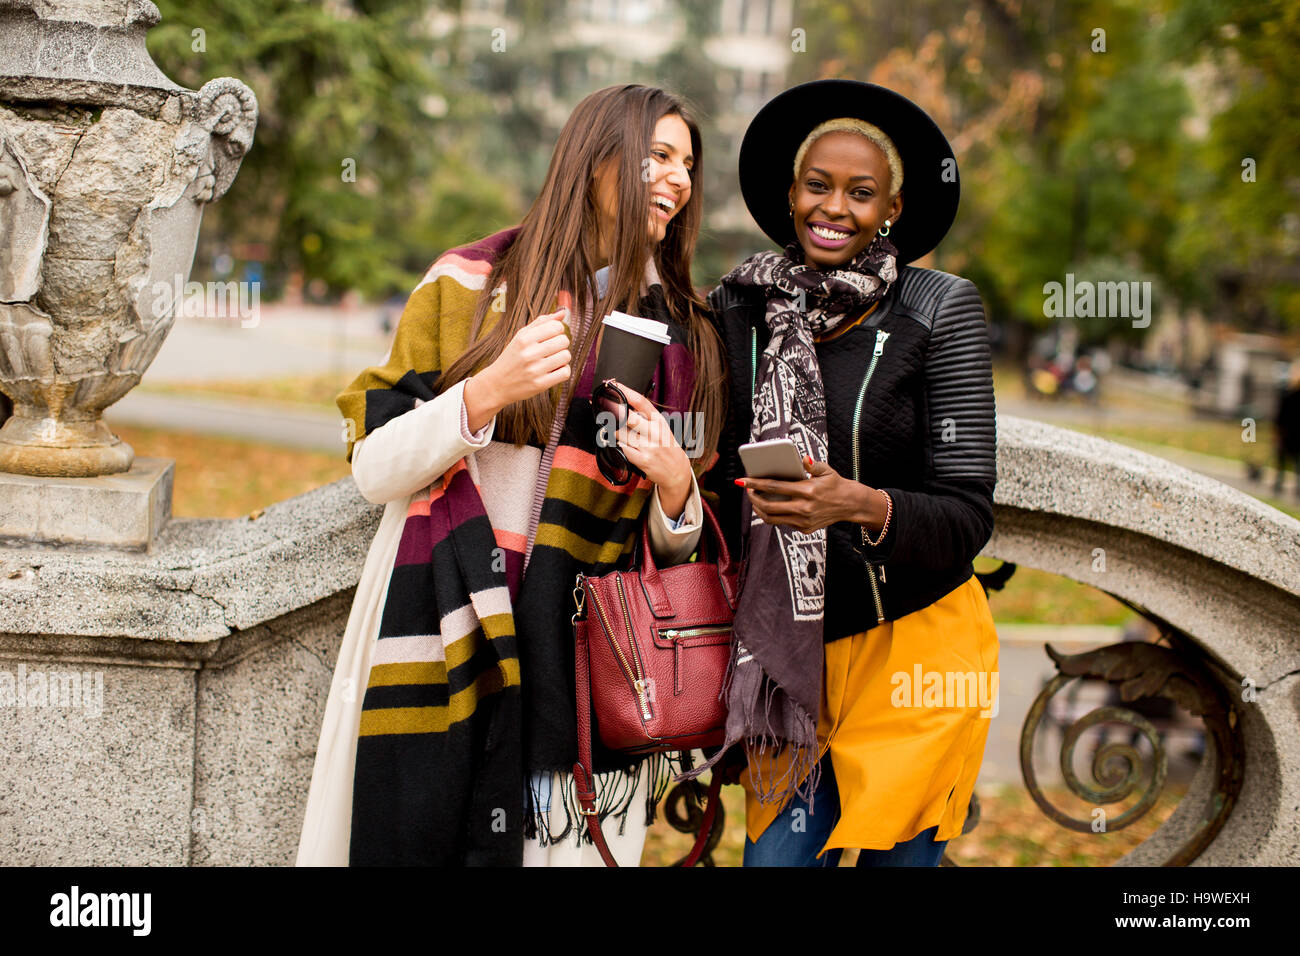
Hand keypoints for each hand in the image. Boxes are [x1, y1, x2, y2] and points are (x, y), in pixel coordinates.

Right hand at [464, 306, 570, 430]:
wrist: (497, 384)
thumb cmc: (512, 357)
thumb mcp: (521, 336)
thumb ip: (542, 322)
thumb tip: (563, 312)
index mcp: (524, 338)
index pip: (556, 327)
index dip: (558, 330)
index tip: (551, 336)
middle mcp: (529, 353)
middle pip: (564, 341)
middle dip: (561, 344)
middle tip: (552, 349)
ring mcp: (535, 370)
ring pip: (566, 356)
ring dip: (562, 358)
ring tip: (552, 360)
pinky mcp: (540, 384)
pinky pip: (565, 373)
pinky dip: (562, 371)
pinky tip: (553, 371)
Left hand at [612, 381, 692, 514]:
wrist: (677, 471)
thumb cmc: (666, 446)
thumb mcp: (661, 427)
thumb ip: (645, 416)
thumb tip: (624, 403)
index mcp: (658, 420)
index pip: (640, 401)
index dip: (625, 391)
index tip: (613, 385)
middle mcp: (654, 431)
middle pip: (628, 417)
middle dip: (612, 411)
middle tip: (602, 407)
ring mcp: (648, 446)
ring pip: (621, 433)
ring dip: (613, 431)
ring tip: (613, 430)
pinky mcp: (643, 460)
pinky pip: (623, 449)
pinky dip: (619, 445)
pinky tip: (621, 444)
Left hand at [740, 458, 883, 533]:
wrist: (850, 504)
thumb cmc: (835, 484)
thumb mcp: (826, 471)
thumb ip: (813, 464)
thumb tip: (802, 458)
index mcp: (807, 491)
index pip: (774, 487)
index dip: (755, 484)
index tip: (742, 481)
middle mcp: (804, 508)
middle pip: (769, 506)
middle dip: (753, 498)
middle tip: (748, 490)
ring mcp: (803, 521)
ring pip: (772, 518)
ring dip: (759, 509)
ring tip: (755, 499)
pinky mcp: (804, 529)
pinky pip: (782, 523)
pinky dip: (773, 515)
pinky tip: (769, 506)